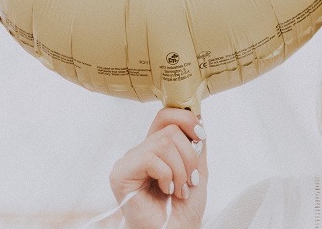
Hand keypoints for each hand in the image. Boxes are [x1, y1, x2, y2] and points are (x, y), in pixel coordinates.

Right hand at [110, 107, 207, 228]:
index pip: (166, 115)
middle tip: (191, 180)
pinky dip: (167, 175)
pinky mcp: (120, 175)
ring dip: (180, 169)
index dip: (187, 118)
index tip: (201, 137)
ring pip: (163, 143)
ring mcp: (128, 162)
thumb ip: (196, 142)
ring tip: (180, 189)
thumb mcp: (198, 168)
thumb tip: (198, 114)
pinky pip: (150, 158)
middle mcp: (140, 151)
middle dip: (189, 155)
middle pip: (169, 129)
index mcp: (156, 148)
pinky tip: (167, 191)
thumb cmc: (184, 207)